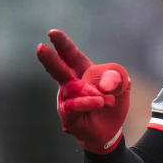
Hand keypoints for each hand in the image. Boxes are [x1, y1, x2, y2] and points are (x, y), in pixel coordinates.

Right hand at [36, 29, 130, 154]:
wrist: (111, 130)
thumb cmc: (112, 101)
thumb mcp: (122, 84)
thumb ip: (116, 76)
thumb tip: (102, 86)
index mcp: (82, 71)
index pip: (71, 55)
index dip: (62, 44)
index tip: (52, 33)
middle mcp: (70, 84)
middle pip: (58, 69)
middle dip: (50, 59)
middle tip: (40, 48)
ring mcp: (66, 100)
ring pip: (73, 89)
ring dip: (92, 92)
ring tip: (106, 100)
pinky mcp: (68, 117)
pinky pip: (73, 106)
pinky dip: (87, 102)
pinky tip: (99, 102)